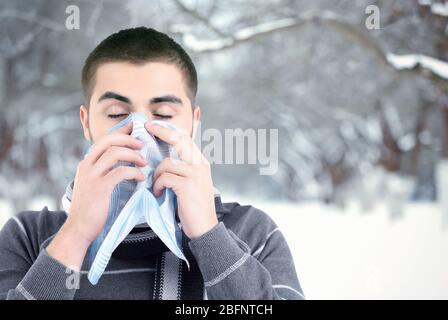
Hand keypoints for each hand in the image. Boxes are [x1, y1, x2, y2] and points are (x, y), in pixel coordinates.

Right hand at [47, 122, 146, 268]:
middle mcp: (87, 166)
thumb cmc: (90, 209)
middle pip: (109, 141)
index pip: (103, 140)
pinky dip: (134, 172)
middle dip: (128, 139)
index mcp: (86, 163)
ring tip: (144, 163)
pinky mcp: (100, 187)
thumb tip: (122, 163)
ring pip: (115, 153)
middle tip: (142, 145)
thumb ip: (103, 172)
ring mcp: (92, 176)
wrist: (79, 229)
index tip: (134, 130)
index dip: (120, 133)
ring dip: (133, 155)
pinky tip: (140, 177)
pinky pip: (120, 172)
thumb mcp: (93, 185)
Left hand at [145, 122, 217, 239]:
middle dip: (161, 132)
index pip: (186, 139)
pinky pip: (165, 177)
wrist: (205, 227)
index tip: (154, 126)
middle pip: (179, 140)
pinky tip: (159, 193)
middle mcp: (200, 165)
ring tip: (156, 186)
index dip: (169, 130)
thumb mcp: (192, 183)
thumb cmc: (194, 207)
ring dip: (156, 174)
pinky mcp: (187, 185)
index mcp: (201, 163)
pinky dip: (158, 185)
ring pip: (167, 162)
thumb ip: (182, 169)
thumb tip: (163, 159)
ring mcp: (195, 174)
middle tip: (147, 128)